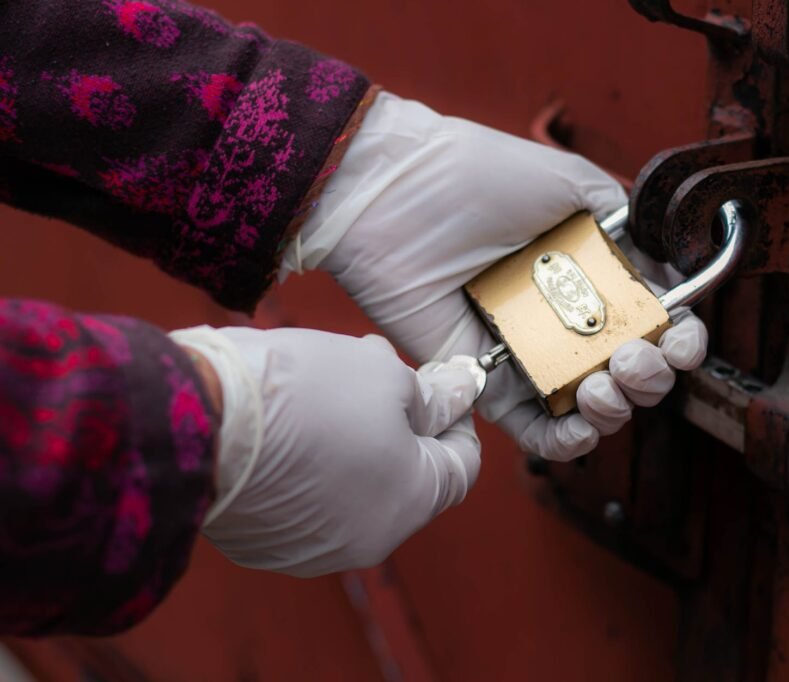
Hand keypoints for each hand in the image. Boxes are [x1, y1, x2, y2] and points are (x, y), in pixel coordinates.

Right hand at [169, 325, 479, 576]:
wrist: (195, 420)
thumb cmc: (303, 394)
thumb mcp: (383, 377)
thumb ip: (432, 396)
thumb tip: (462, 395)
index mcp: (411, 502)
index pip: (461, 464)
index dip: (456, 417)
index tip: (441, 382)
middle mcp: (368, 539)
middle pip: (406, 476)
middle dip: (400, 418)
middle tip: (375, 368)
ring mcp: (312, 548)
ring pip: (355, 485)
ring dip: (355, 438)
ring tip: (324, 385)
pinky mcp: (264, 542)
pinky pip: (307, 499)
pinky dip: (311, 462)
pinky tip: (287, 421)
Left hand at [282, 92, 707, 460]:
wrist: (398, 193)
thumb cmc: (480, 176)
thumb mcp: (571, 182)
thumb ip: (625, 225)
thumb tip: (669, 268)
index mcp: (590, 276)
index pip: (652, 323)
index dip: (679, 340)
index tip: (681, 339)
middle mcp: (564, 321)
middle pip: (630, 374)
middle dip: (651, 378)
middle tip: (632, 357)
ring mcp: (528, 355)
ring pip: (590, 408)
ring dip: (616, 409)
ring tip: (604, 382)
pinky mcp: (487, 383)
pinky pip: (534, 431)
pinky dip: (566, 442)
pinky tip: (580, 424)